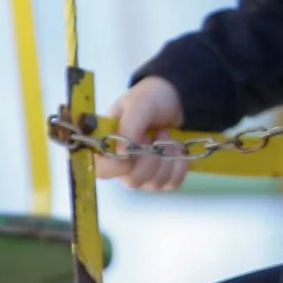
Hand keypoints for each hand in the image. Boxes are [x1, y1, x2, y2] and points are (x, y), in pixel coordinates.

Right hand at [103, 76, 189, 191]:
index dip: (121, 163)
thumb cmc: (150, 98)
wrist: (176, 99)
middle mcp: (122, 165)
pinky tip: (177, 148)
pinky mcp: (162, 177)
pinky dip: (179, 165)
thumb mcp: (139, 104)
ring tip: (166, 134)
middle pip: (132, 181)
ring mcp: (143, 174)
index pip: (103, 170)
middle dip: (150, 158)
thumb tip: (121, 153)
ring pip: (154, 184)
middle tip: (156, 134)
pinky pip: (172, 183)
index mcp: (107, 145)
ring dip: (167, 158)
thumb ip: (128, 126)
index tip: (139, 141)